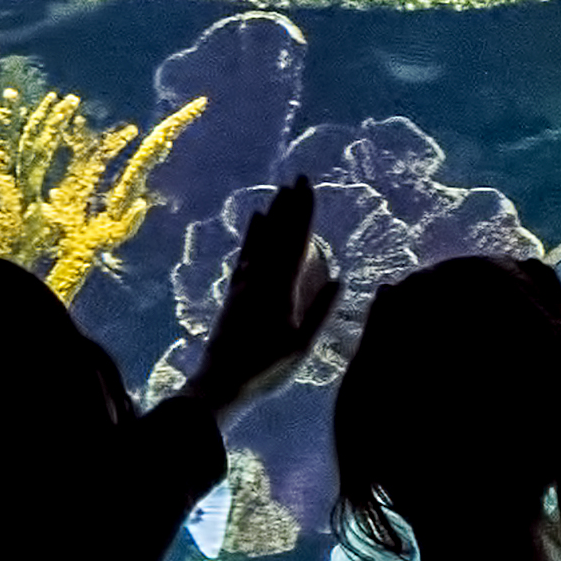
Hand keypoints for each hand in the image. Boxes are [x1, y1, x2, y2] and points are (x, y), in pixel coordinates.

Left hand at [188, 175, 339, 416]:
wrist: (220, 382)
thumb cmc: (265, 371)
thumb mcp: (301, 347)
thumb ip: (319, 313)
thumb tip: (339, 280)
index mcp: (281, 291)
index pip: (296, 243)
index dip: (304, 214)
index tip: (310, 188)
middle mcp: (261, 279)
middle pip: (278, 235)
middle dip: (290, 205)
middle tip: (298, 177)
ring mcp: (245, 283)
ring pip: (261, 240)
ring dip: (273, 214)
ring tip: (280, 191)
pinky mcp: (234, 292)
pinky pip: (245, 254)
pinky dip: (252, 235)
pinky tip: (255, 220)